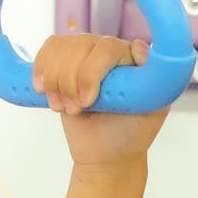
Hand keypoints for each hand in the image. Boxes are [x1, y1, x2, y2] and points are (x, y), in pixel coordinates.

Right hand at [32, 34, 170, 170]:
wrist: (106, 152)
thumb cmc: (131, 134)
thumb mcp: (152, 111)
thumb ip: (155, 82)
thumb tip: (139, 47)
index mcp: (134, 59)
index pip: (108, 48)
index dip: (91, 72)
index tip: (87, 101)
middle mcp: (110, 50)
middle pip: (80, 45)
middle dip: (71, 82)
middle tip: (76, 110)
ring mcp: (87, 53)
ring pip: (62, 48)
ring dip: (57, 81)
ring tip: (65, 107)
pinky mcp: (65, 60)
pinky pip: (50, 49)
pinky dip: (42, 70)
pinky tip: (45, 90)